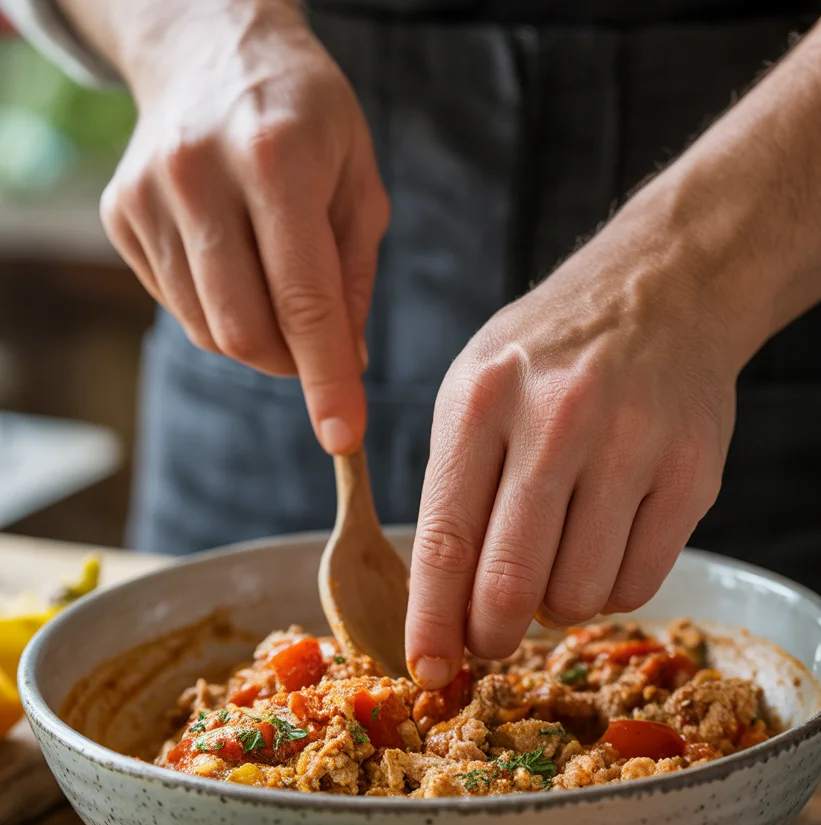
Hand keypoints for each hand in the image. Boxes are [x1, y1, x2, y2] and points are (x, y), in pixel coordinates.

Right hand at [100, 0, 387, 453]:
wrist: (211, 48)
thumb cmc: (304, 118)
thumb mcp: (358, 182)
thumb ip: (354, 278)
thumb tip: (347, 366)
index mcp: (276, 160)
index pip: (304, 302)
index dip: (326, 380)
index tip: (344, 437)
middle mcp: (201, 176)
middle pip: (243, 332)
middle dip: (290, 365)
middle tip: (315, 349)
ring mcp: (149, 196)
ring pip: (208, 330)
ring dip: (255, 340)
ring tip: (276, 289)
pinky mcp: (119, 215)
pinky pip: (178, 306)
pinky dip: (217, 310)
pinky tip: (233, 262)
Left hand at [406, 191, 762, 688]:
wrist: (661, 292)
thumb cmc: (549, 358)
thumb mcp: (473, 392)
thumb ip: (451, 492)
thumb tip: (440, 607)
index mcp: (482, 403)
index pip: (445, 541)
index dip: (431, 622)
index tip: (427, 670)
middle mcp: (558, 422)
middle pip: (510, 582)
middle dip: (490, 635)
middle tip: (489, 640)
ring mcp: (633, 447)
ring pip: (578, 596)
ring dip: (555, 608)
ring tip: (554, 565)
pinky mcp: (692, 474)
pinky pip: (638, 585)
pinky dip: (608, 591)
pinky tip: (600, 549)